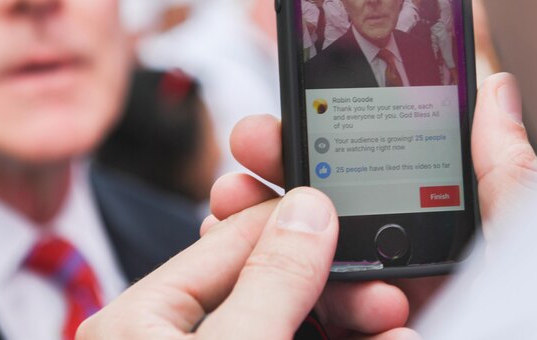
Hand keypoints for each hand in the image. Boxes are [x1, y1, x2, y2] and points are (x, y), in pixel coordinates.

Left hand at [77, 188, 414, 338]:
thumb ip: (269, 282)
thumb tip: (307, 209)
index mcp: (142, 320)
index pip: (231, 242)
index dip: (299, 224)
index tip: (354, 213)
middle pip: (268, 287)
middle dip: (336, 285)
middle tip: (385, 292)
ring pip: (293, 326)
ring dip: (350, 320)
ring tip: (393, 324)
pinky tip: (379, 337)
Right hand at [211, 72, 536, 324]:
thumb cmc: (536, 314)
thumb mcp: (526, 241)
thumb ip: (505, 172)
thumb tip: (495, 87)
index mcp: (440, 235)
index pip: (368, 178)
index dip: (318, 147)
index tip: (276, 125)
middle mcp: (402, 274)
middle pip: (320, 221)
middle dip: (270, 190)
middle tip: (239, 168)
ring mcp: (376, 315)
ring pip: (299, 272)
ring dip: (263, 242)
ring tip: (242, 219)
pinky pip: (306, 319)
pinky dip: (281, 300)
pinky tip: (287, 289)